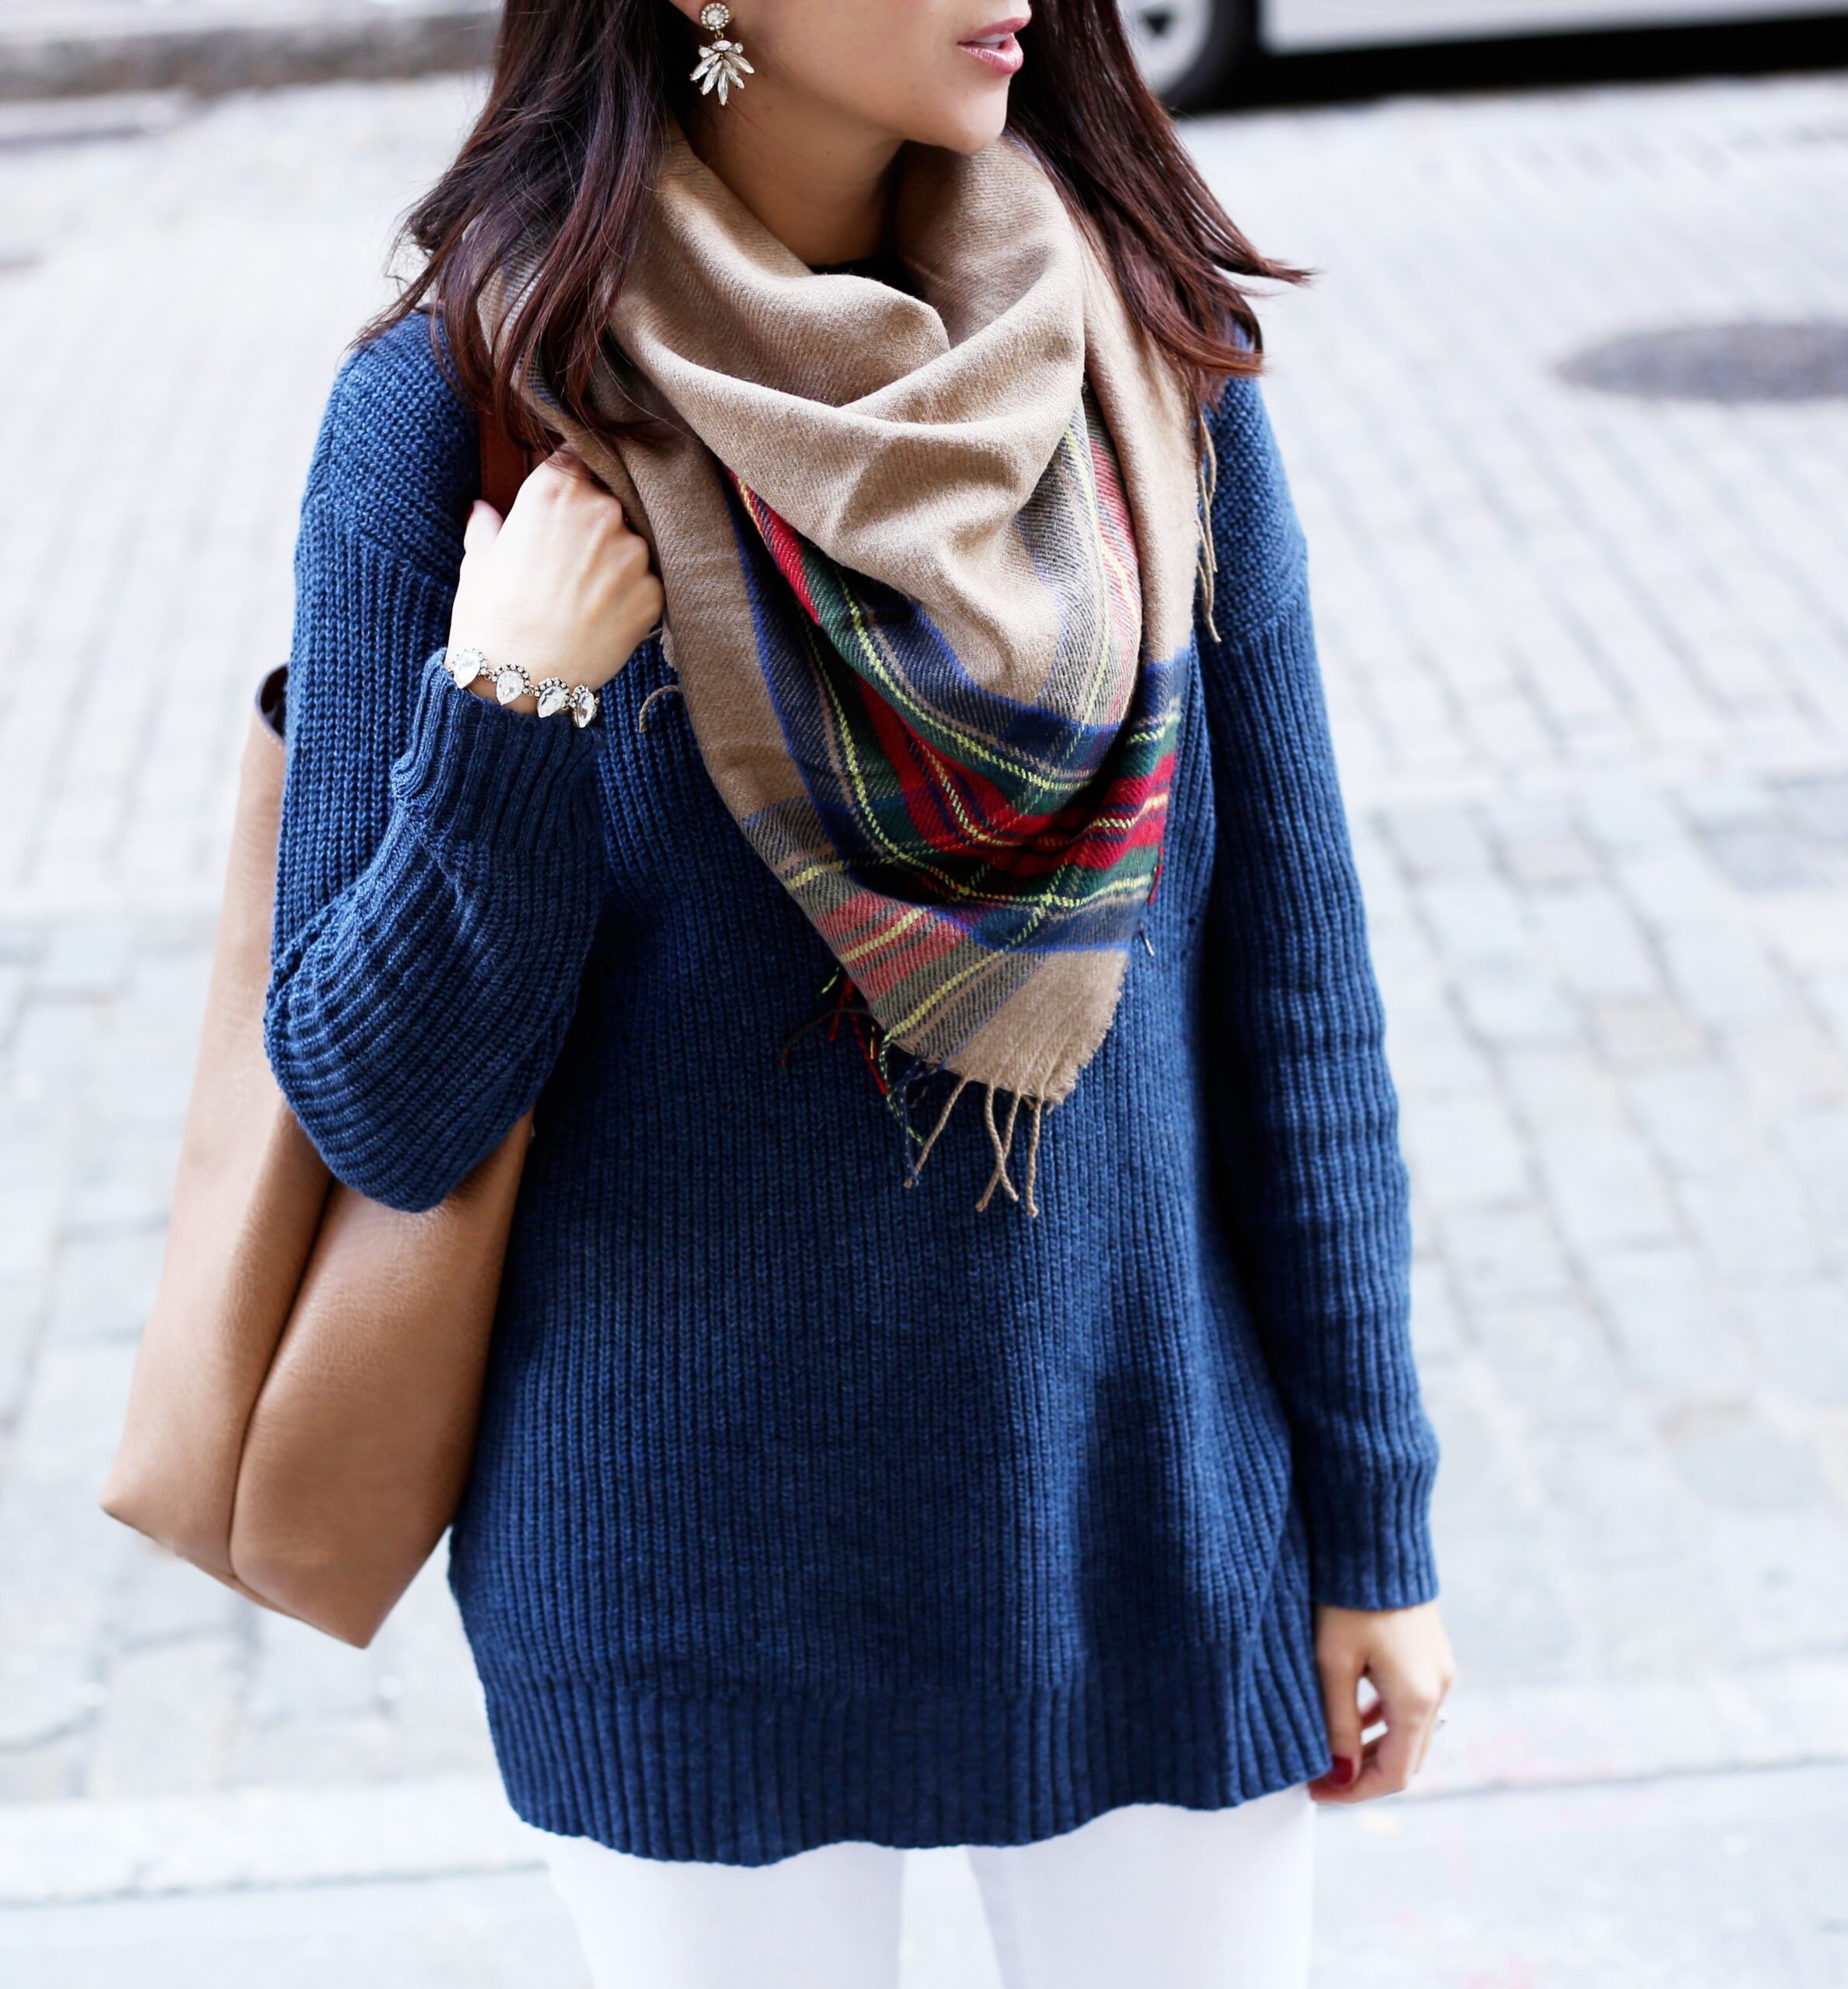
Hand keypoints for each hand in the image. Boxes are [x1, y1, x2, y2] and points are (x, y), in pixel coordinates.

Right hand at [447, 447, 663, 713]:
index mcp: (556, 488)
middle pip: (611, 499)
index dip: (575, 475)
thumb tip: (482, 511)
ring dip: (616, 560)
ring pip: (633, 542)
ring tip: (584, 595)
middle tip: (572, 559)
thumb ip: (488, 527)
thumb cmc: (491, 617)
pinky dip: (630, 595)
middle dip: (595, 522)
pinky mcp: (653, 592)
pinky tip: (601, 615)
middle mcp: (602, 509)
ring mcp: (633, 551)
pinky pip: (647, 583)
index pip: (579, 456)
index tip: (572, 492)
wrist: (521, 679)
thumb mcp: (480, 561)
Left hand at [1309, 1601, 1454, 1803]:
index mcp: (1415, 1699)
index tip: (1316, 1792)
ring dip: (1374, 1748)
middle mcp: (1438, 1690)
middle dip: (1364, 1775)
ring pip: (1410, 1732)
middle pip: (1406, 1758)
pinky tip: (1354, 1715)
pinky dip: (1384, 1719)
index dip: (1354, 1792)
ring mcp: (1440, 1671)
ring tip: (1330, 1751)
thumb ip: (1337, 1725)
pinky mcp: (1433, 1654)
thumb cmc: (1347, 1598)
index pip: (1394, 1775)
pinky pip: (1411, 1703)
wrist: (1375, 1538)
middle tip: (1320, 1777)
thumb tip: (1339, 1778)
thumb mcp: (1332, 1664)